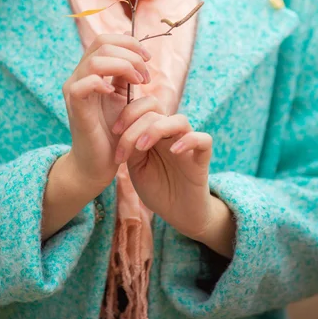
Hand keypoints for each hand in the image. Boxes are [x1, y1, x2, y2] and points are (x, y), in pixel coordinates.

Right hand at [62, 34, 151, 193]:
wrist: (97, 164)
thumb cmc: (111, 131)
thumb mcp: (121, 97)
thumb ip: (124, 76)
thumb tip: (138, 56)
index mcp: (89, 71)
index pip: (105, 40)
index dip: (129, 43)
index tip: (147, 59)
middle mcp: (78, 76)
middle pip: (101, 44)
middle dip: (131, 55)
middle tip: (146, 75)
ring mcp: (74, 91)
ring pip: (95, 61)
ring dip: (124, 67)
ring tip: (138, 83)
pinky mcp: (76, 109)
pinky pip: (83, 85)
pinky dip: (102, 83)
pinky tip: (116, 93)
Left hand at [111, 96, 216, 242]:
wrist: (178, 213)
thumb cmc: (156, 188)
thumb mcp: (136, 167)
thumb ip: (131, 147)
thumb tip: (121, 130)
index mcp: (155, 132)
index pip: (146, 106)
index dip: (128, 112)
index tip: (114, 131)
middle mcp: (171, 134)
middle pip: (157, 110)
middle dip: (134, 125)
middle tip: (124, 149)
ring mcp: (188, 143)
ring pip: (179, 120)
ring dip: (156, 129)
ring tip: (142, 148)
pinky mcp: (202, 158)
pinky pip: (203, 139)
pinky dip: (189, 140)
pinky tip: (174, 151)